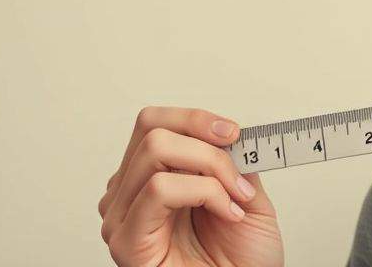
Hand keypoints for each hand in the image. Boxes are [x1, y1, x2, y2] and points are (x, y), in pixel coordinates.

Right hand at [98, 106, 283, 266]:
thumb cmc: (243, 259)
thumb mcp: (248, 194)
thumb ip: (234, 159)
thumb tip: (228, 130)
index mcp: (152, 178)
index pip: (154, 123)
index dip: (195, 119)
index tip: (233, 133)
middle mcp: (130, 194)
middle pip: (151, 129)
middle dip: (207, 144)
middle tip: (238, 174)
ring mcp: (123, 217)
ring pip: (154, 152)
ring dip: (211, 168)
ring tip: (236, 199)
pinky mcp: (126, 241)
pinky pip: (158, 189)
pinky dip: (203, 191)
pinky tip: (226, 212)